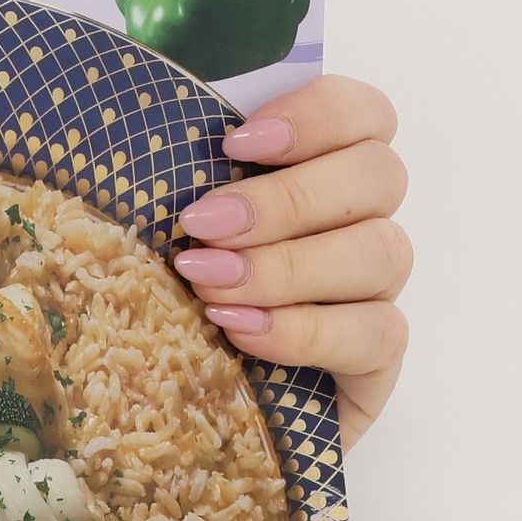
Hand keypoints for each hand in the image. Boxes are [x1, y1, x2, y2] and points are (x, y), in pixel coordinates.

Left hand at [172, 76, 409, 445]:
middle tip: (202, 227)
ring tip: (210, 286)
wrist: (172, 406)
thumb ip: (178, 168)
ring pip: (382, 252)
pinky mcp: (376, 360)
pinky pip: (375, 333)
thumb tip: (138, 117)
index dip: (318, 114)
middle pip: (377, 176)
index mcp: (323, 167)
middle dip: (285, 200)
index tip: (239, 140)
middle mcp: (361, 222)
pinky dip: (304, 329)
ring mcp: (375, 291)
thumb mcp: (165, 223)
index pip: (365, 113)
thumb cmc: (167, 293)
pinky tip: (242, 332)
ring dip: (288, 266)